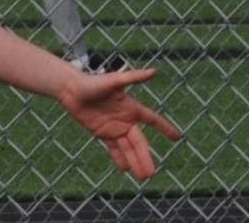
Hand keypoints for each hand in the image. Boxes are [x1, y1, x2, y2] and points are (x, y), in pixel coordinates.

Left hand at [57, 68, 180, 179]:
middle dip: (145, 157)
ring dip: (135, 161)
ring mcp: (114, 128)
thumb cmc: (93, 82)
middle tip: (151, 174)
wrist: (71, 90)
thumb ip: (134, 77)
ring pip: (127, 148)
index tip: (177, 138)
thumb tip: (154, 71)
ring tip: (142, 176)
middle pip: (139, 142)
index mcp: (131, 108)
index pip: (153, 120)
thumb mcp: (114, 81)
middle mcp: (125, 120)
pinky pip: (113, 148)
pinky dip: (119, 158)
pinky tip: (126, 169)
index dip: (165, 128)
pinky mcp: (102, 133)